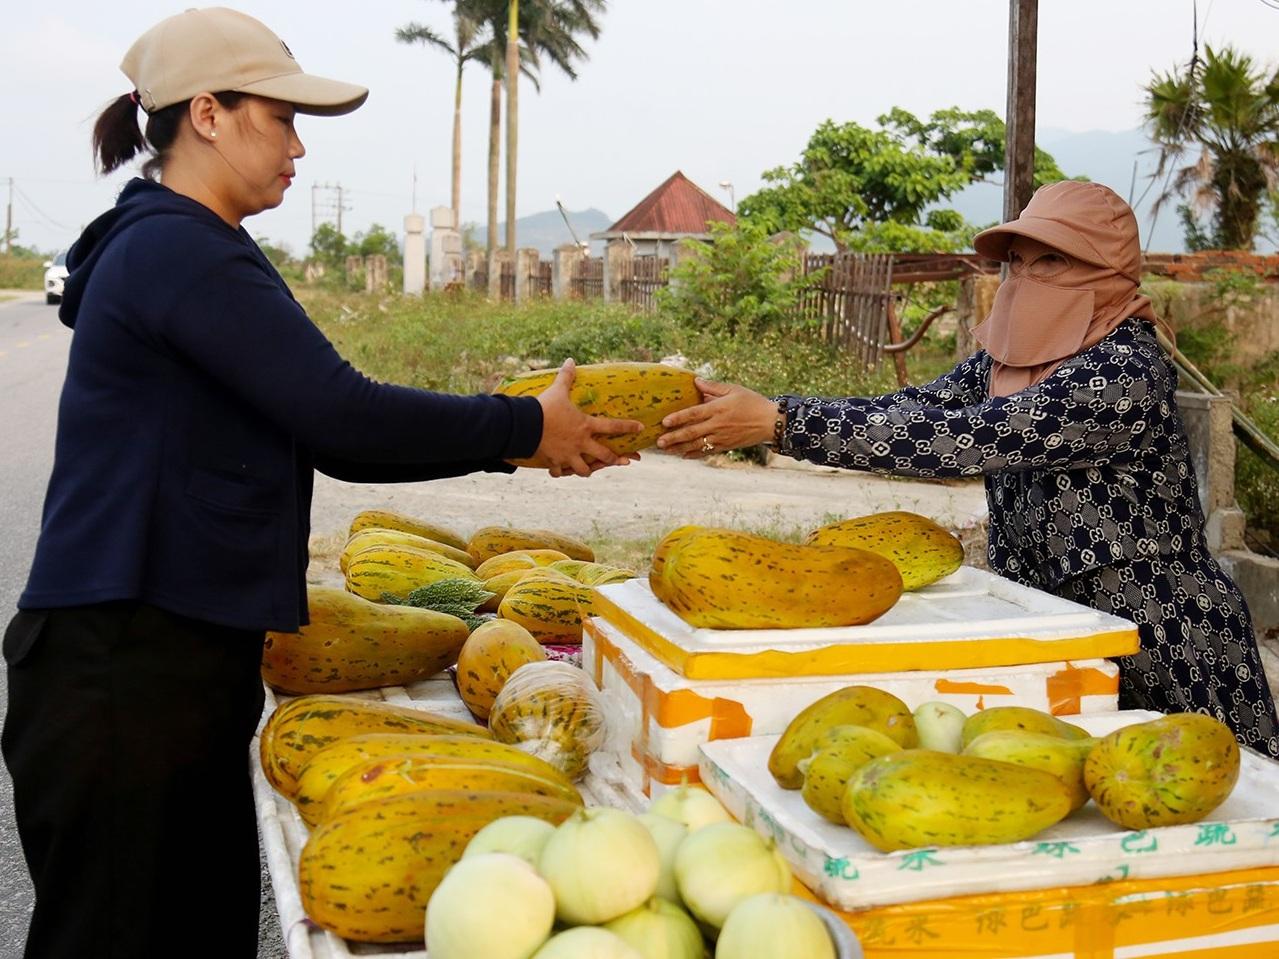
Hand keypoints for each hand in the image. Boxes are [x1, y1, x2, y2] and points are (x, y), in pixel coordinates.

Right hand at [523, 359, 643, 476]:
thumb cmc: (544, 407)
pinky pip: (560, 472)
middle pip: (604, 456)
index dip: (628, 427)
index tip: (640, 428)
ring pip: (584, 470)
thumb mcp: (557, 391)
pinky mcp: (555, 462)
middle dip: (614, 459)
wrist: (526, 425)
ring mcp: (569, 455)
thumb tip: (570, 360)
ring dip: (587, 470)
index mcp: (585, 425)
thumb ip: (566, 377)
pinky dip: (560, 472)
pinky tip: (559, 472)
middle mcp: (581, 443)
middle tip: (622, 461)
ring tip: (588, 470)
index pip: (613, 426)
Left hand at [657, 378, 776, 457]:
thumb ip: (713, 386)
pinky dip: (694, 454)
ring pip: (697, 445)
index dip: (678, 418)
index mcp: (718, 409)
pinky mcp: (726, 446)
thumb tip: (696, 380)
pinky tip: (683, 456)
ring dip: (680, 448)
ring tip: (666, 450)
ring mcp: (722, 437)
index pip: (694, 414)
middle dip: (674, 438)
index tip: (665, 422)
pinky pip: (707, 451)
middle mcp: (718, 425)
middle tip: (659, 442)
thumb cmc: (752, 402)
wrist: (770, 422)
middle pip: (692, 432)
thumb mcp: (734, 390)